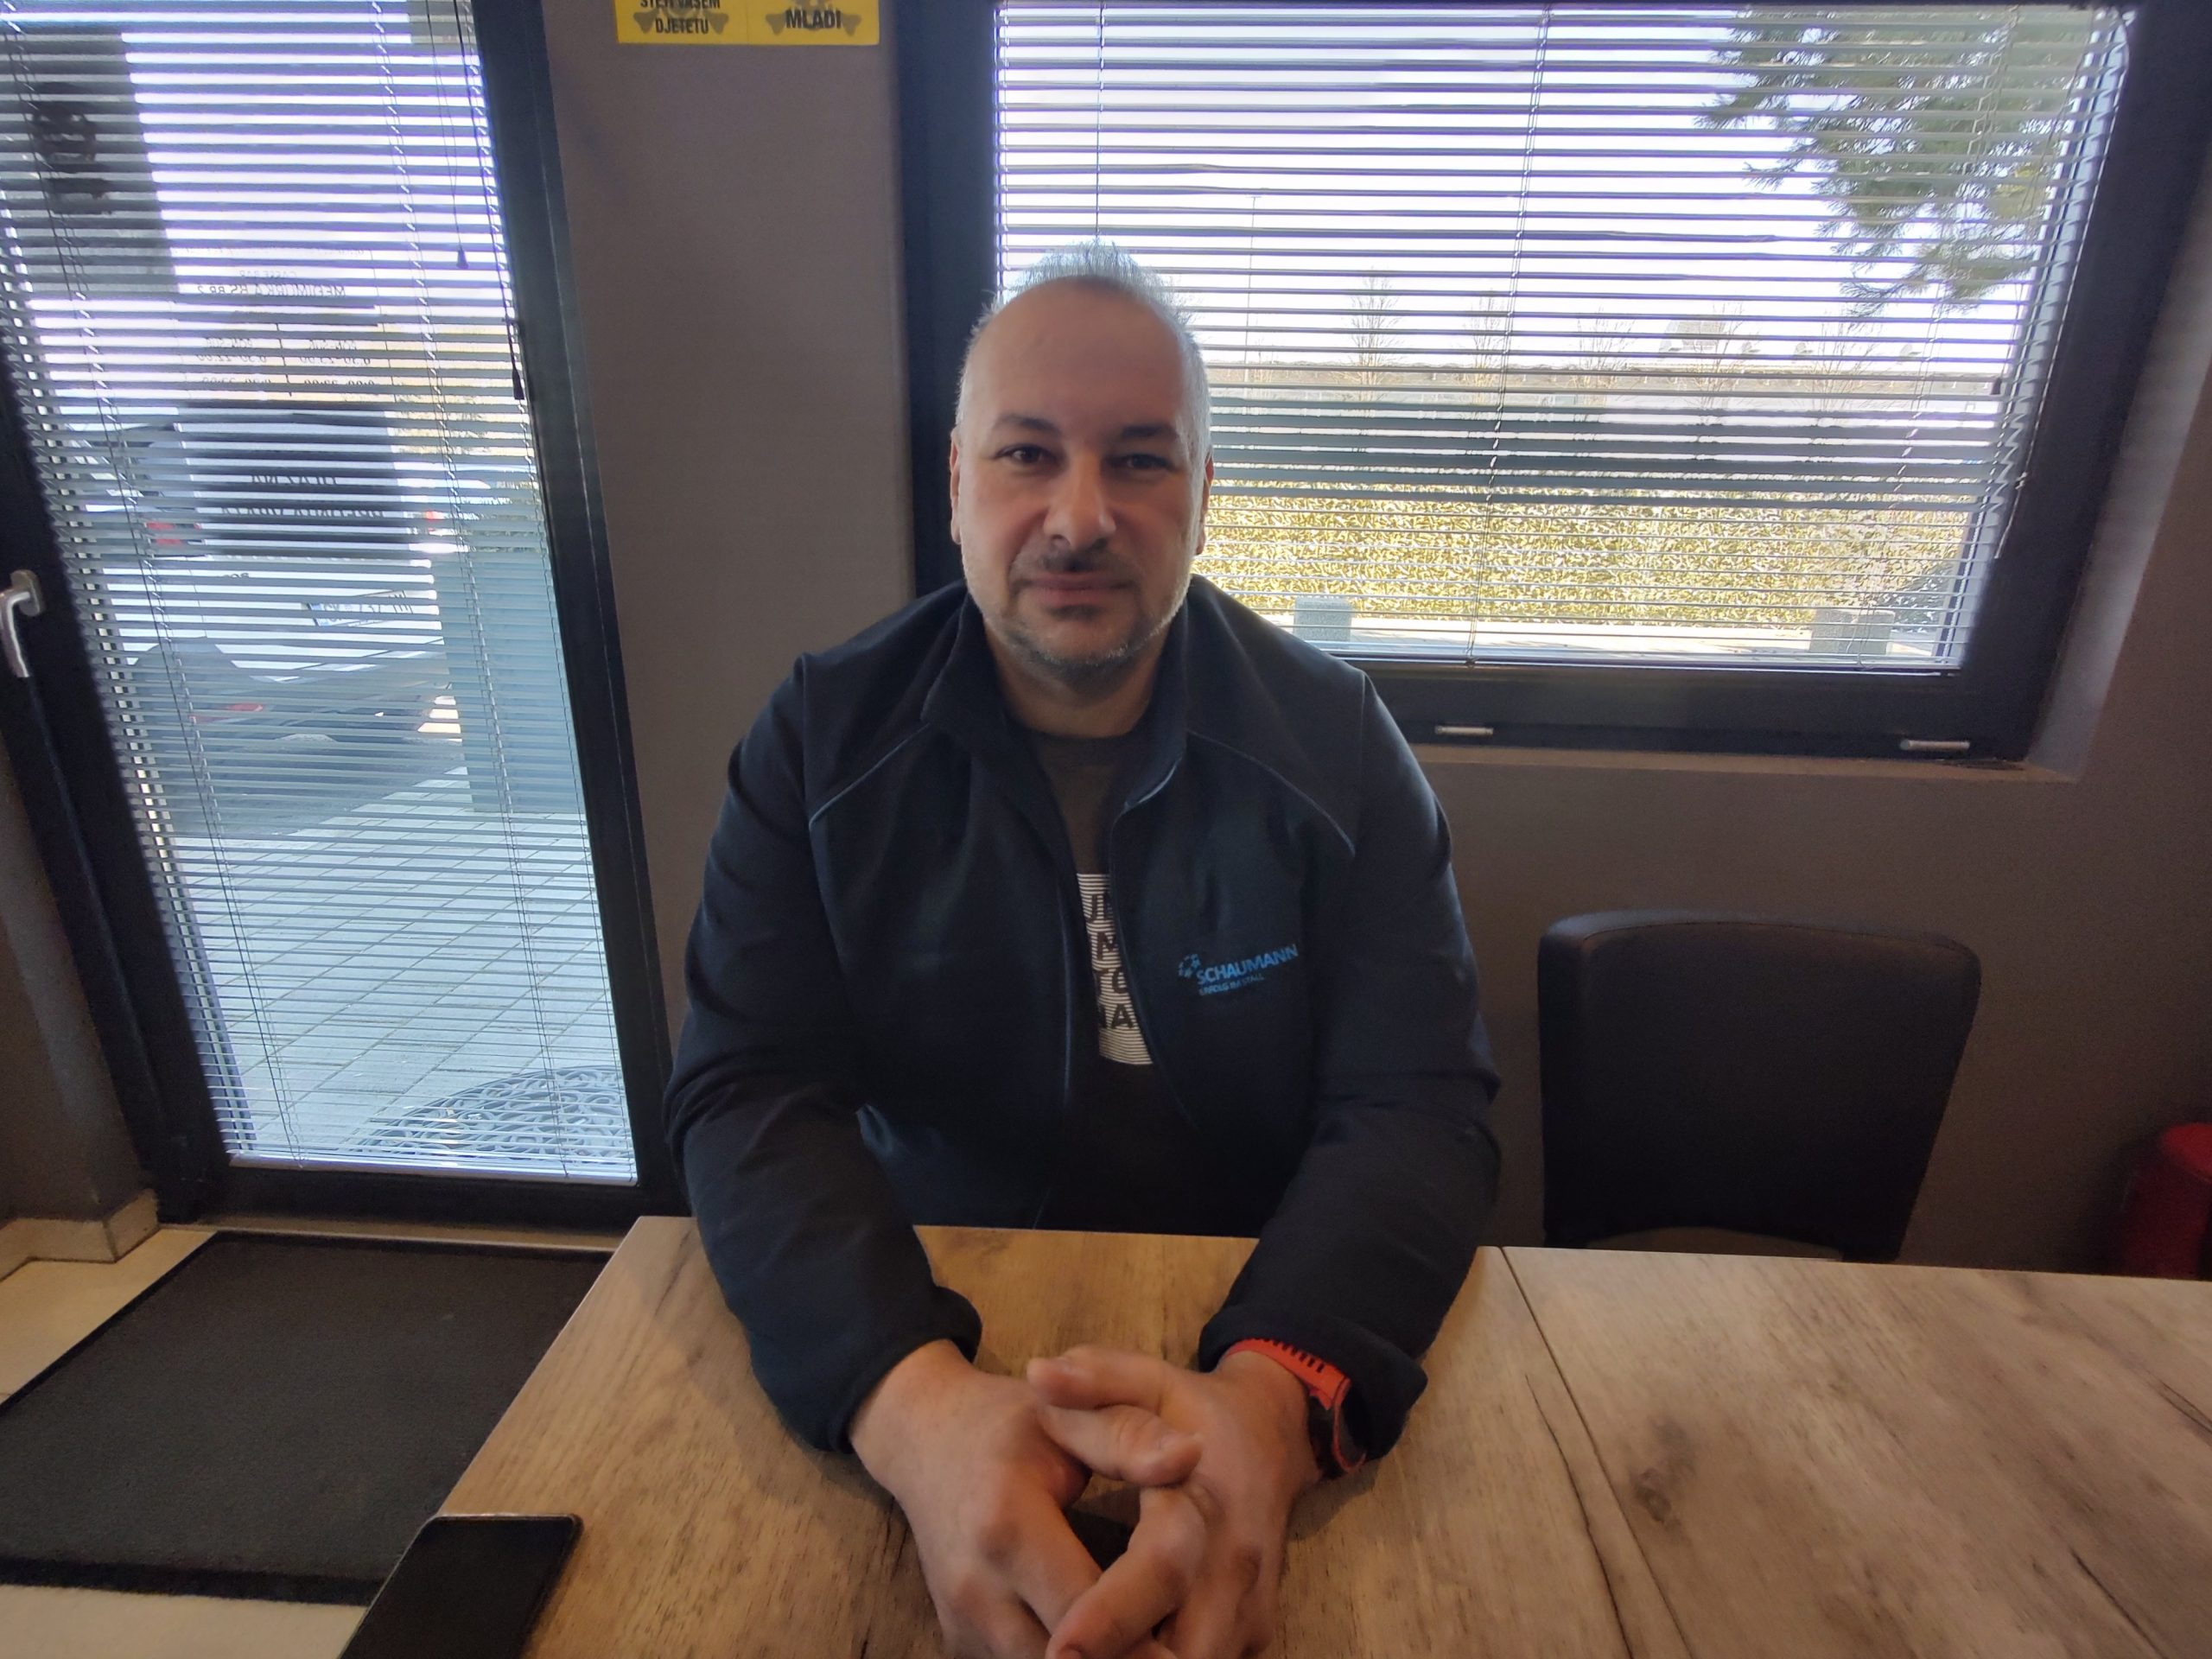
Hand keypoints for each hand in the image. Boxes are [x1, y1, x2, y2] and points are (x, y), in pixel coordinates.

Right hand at [850, 1341, 1202, 1658]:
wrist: (924, 1441)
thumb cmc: (1008, 1424)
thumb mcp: (1068, 1415)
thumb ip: (1129, 1436)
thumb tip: (1192, 1455)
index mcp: (1007, 1525)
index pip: (1091, 1607)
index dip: (1148, 1625)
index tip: (1192, 1629)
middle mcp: (977, 1588)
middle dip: (1133, 1653)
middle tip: (1183, 1638)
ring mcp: (965, 1625)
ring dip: (1104, 1658)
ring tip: (1153, 1633)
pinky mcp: (963, 1644)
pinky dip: (1077, 1657)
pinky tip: (1110, 1635)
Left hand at [1027, 1346, 1322, 1658]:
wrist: (1273, 1433)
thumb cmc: (1190, 1407)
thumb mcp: (1142, 1378)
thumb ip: (1092, 1379)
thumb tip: (1039, 1376)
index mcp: (1204, 1499)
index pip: (1160, 1568)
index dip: (1110, 1616)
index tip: (1059, 1648)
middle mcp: (1236, 1564)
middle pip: (1184, 1650)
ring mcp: (1252, 1606)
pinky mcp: (1253, 1632)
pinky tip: (1115, 1655)